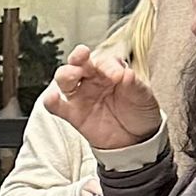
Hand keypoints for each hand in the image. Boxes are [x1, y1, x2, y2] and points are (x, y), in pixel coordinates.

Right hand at [45, 45, 160, 149]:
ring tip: (72, 75)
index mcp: (110, 70)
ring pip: (64, 79)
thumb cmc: (139, 111)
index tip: (117, 74)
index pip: (103, 61)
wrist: (137, 138)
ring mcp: (81, 96)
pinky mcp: (73, 114)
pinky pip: (57, 106)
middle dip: (78, 57)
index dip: (108, 65)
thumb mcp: (143, 96)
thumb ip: (134, 84)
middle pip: (78, 63)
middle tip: (83, 56)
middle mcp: (92, 80)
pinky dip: (51, 101)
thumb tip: (126, 73)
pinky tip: (52, 98)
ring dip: (65, 74)